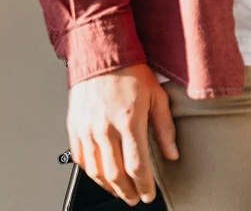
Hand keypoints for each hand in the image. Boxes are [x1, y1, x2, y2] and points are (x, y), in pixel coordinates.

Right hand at [67, 64, 178, 205]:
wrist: (103, 57)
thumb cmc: (132, 73)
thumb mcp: (158, 97)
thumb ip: (165, 129)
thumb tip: (173, 153)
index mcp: (129, 121)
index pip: (137, 165)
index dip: (144, 185)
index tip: (149, 195)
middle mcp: (105, 129)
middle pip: (116, 174)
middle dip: (128, 191)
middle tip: (136, 198)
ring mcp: (87, 130)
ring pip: (96, 171)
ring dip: (109, 187)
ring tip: (121, 192)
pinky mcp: (75, 128)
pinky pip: (81, 159)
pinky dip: (91, 173)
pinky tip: (101, 177)